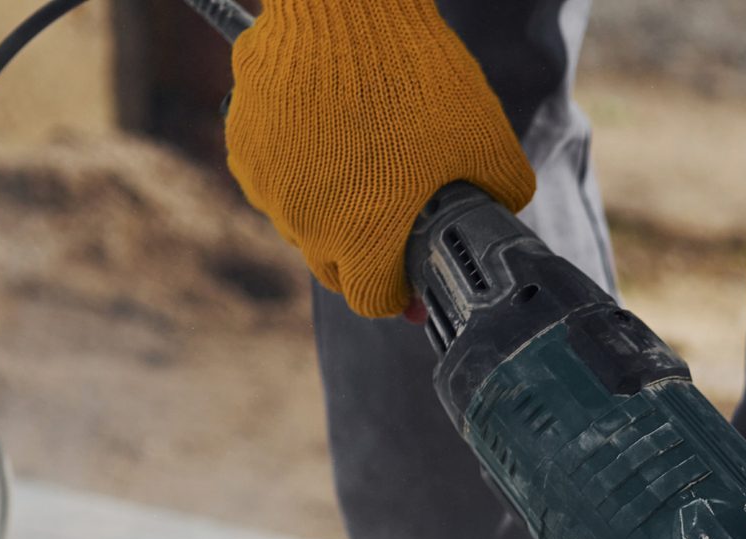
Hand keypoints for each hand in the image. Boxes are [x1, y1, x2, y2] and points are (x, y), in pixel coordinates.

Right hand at [225, 0, 534, 317]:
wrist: (346, 9)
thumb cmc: (419, 78)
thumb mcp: (488, 143)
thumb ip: (501, 194)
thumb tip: (503, 211)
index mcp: (365, 241)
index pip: (374, 302)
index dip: (399, 293)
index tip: (412, 276)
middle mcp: (307, 226)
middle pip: (334, 267)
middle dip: (364, 255)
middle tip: (392, 218)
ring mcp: (268, 187)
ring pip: (301, 221)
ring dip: (329, 209)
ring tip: (364, 164)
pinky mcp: (242, 146)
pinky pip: (274, 177)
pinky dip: (297, 169)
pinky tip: (327, 136)